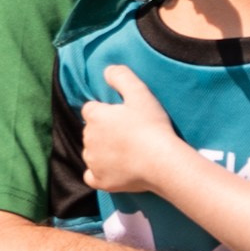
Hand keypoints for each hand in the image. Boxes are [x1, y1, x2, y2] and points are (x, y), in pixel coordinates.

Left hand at [82, 64, 186, 197]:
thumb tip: (107, 70)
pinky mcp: (100, 181)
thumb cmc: (151, 126)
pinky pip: (91, 176)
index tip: (122, 116)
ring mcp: (92, 162)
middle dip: (103, 131)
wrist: (161, 161)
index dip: (105, 111)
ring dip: (102, 151)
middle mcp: (88, 139)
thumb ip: (122, 77)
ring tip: (126, 152)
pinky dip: (99, 173)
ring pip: (91, 153)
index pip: (91, 109)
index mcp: (95, 117)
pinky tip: (113, 170)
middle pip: (91, 131)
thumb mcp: (140, 93)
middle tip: (129, 133)